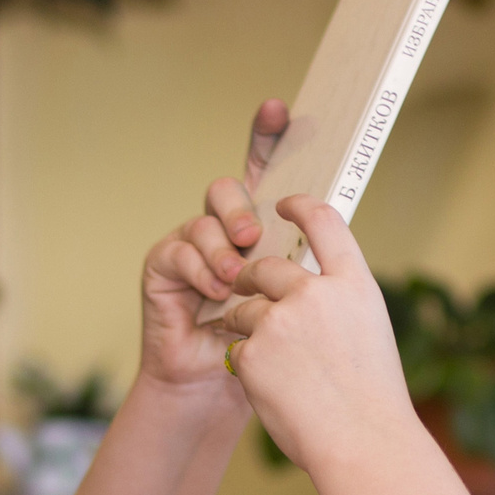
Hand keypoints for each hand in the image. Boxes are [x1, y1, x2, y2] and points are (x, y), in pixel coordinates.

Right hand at [138, 98, 288, 393]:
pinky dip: (200, 270)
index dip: (266, 136)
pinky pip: (178, 250)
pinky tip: (214, 293)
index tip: (278, 108)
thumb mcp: (293, 297)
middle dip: (241, 208)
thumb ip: (303, 258)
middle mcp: (220, 228)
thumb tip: (332, 220)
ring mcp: (188, 244)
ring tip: (236, 279)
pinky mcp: (162, 265)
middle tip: (254, 237)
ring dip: (222, 248)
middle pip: (228, 189)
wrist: (218, 385)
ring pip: (204, 220)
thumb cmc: (263, 344)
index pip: (262, 171)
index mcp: (257, 228)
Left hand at [222, 195, 408, 470]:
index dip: (299, 207)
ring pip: (244, 310)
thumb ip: (341, 300)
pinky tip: (273, 389)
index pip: (324, 222)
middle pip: (265, 266)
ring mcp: (280, 322)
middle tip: (244, 290)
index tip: (282, 205)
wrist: (361, 443)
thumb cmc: (372, 398)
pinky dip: (248, 365)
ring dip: (249, 329)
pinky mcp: (252, 352)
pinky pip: (237, 347)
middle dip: (248, 277)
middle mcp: (316, 294)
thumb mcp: (370, 332)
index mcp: (354, 285)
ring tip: (277, 366)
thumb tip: (311, 284)